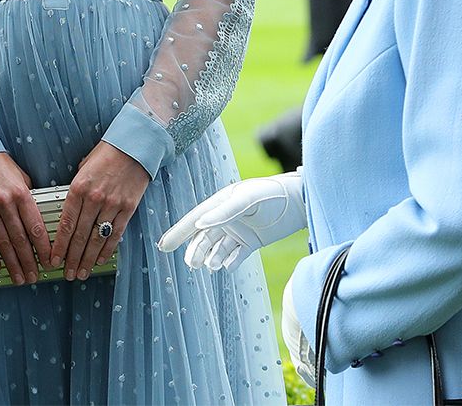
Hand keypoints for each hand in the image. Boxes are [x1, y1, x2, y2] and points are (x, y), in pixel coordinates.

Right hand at [0, 152, 49, 284]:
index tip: (49, 261)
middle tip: (34, 277)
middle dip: (29, 262)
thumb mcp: (21, 177)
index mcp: (21, 193)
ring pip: (2, 243)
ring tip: (19, 278)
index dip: (43, 248)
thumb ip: (30, 198)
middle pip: (20, 239)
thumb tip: (40, 219)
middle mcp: (4, 202)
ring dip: (12, 264)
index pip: (35, 227)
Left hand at [54, 141, 150, 280]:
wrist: (134, 146)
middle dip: (72, 258)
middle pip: (80, 236)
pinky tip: (100, 260)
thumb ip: (75, 190)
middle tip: (67, 273)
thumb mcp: (82, 168)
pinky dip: (107, 250)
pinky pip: (115, 234)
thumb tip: (69, 209)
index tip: (54, 260)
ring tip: (81, 273)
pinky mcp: (128, 209)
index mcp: (78, 188)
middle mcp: (94, 199)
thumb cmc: (106, 154)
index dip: (59, 246)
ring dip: (87, 259)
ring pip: (96, 239)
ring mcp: (112, 205)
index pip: (65, 224)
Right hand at [158, 171, 305, 270]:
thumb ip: (224, 212)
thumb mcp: (246, 200)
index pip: (194, 220)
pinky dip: (229, 263)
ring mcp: (238, 231)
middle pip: (203, 238)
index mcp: (220, 203)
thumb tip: (199, 225)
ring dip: (211, 258)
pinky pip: (235, 256)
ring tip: (211, 265)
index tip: (163, 246)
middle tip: (192, 263)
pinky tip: (226, 266)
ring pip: (217, 248)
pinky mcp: (252, 242)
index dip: (178, 233)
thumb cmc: (270, 194)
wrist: (298, 202)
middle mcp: (226, 218)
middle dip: (195, 250)